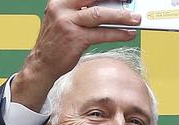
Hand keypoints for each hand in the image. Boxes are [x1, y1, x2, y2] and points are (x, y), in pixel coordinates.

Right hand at [12, 0, 140, 110]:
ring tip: (135, 19)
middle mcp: (62, 8)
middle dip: (116, 0)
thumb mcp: (65, 20)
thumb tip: (111, 8)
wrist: (42, 64)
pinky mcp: (75, 38)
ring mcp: (68, 23)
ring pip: (100, 15)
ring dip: (121, 16)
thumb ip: (83, 12)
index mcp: (60, 1)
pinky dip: (117, 33)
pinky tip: (128, 34)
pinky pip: (102, 34)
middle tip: (132, 3)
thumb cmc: (57, 42)